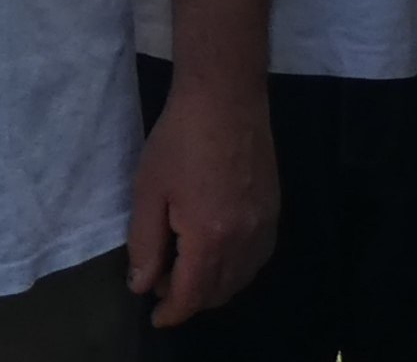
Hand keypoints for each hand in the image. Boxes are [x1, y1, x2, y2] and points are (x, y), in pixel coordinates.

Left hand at [127, 79, 277, 327]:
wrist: (225, 98)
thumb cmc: (179, 139)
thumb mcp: (149, 188)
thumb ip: (145, 243)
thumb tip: (142, 286)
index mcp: (209, 239)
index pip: (191, 296)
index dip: (171, 312)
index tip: (155, 317)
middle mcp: (244, 242)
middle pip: (218, 293)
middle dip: (189, 298)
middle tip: (161, 283)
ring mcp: (264, 228)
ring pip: (240, 280)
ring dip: (212, 286)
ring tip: (184, 268)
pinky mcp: (274, 213)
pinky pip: (256, 259)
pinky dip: (235, 269)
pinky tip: (216, 252)